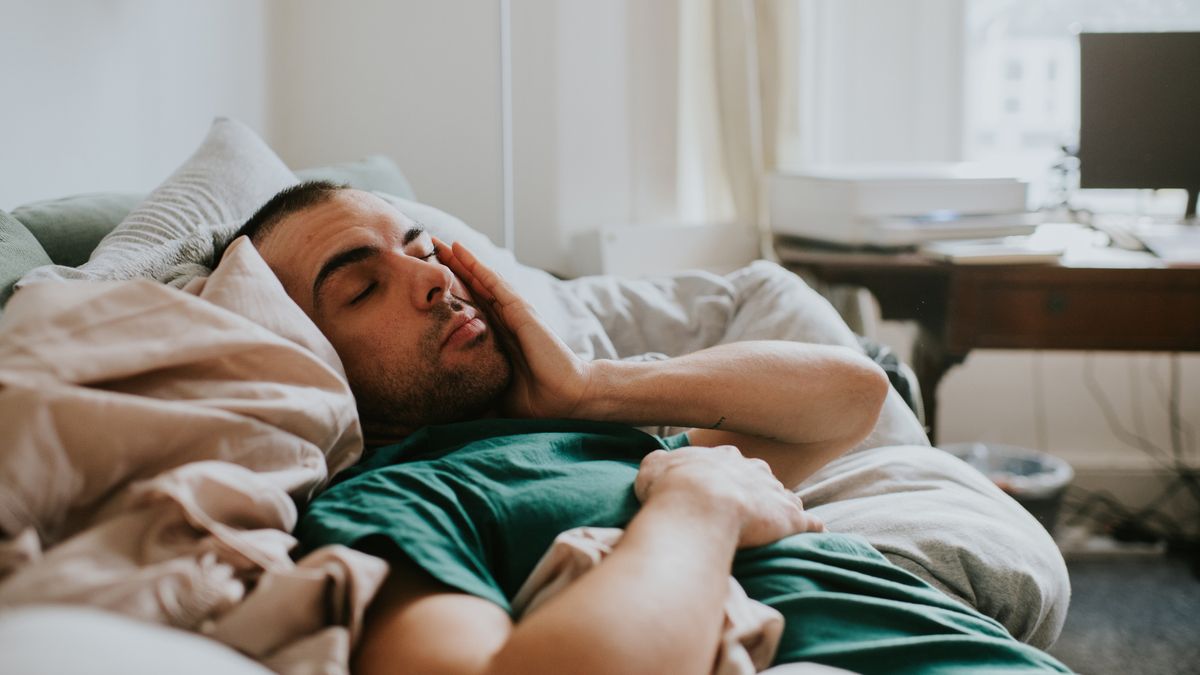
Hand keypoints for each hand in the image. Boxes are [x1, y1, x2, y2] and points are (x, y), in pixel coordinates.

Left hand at [434, 237, 593, 418]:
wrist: (567, 397)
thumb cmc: (537, 400)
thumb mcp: (495, 394)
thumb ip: (475, 397)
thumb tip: (447, 413)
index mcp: (499, 337)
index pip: (470, 308)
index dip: (450, 292)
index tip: (428, 280)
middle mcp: (505, 320)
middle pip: (472, 288)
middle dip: (450, 269)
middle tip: (425, 249)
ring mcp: (514, 313)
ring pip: (481, 280)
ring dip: (459, 260)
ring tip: (436, 242)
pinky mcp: (521, 311)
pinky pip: (495, 284)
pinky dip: (477, 266)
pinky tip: (460, 251)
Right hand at [634, 445, 823, 548]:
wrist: (698, 503)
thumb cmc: (672, 486)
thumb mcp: (653, 467)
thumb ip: (660, 465)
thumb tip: (660, 466)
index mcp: (724, 457)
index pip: (733, 464)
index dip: (727, 479)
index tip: (721, 492)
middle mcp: (754, 470)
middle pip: (762, 479)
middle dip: (757, 492)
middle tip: (746, 511)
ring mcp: (775, 492)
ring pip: (786, 498)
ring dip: (782, 510)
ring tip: (776, 528)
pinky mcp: (791, 517)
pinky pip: (810, 522)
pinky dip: (811, 528)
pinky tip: (813, 535)